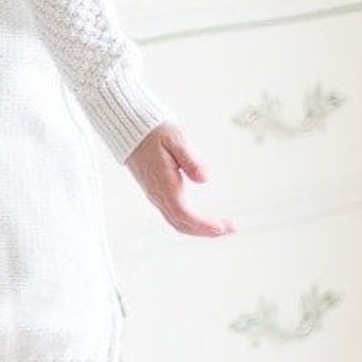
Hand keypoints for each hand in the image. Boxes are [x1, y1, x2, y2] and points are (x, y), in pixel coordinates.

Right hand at [125, 122, 234, 237]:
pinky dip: (190, 222)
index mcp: (163, 185)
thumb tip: (205, 179)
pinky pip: (173, 215)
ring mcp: (156, 195)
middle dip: (206, 231)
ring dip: (199, 229)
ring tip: (221, 226)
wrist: (130, 129)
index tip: (223, 227)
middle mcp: (158, 195)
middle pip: (181, 225)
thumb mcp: (175, 140)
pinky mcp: (156, 193)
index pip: (184, 215)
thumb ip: (190, 161)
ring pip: (177, 223)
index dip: (203, 225)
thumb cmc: (154, 133)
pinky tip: (202, 218)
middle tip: (231, 228)